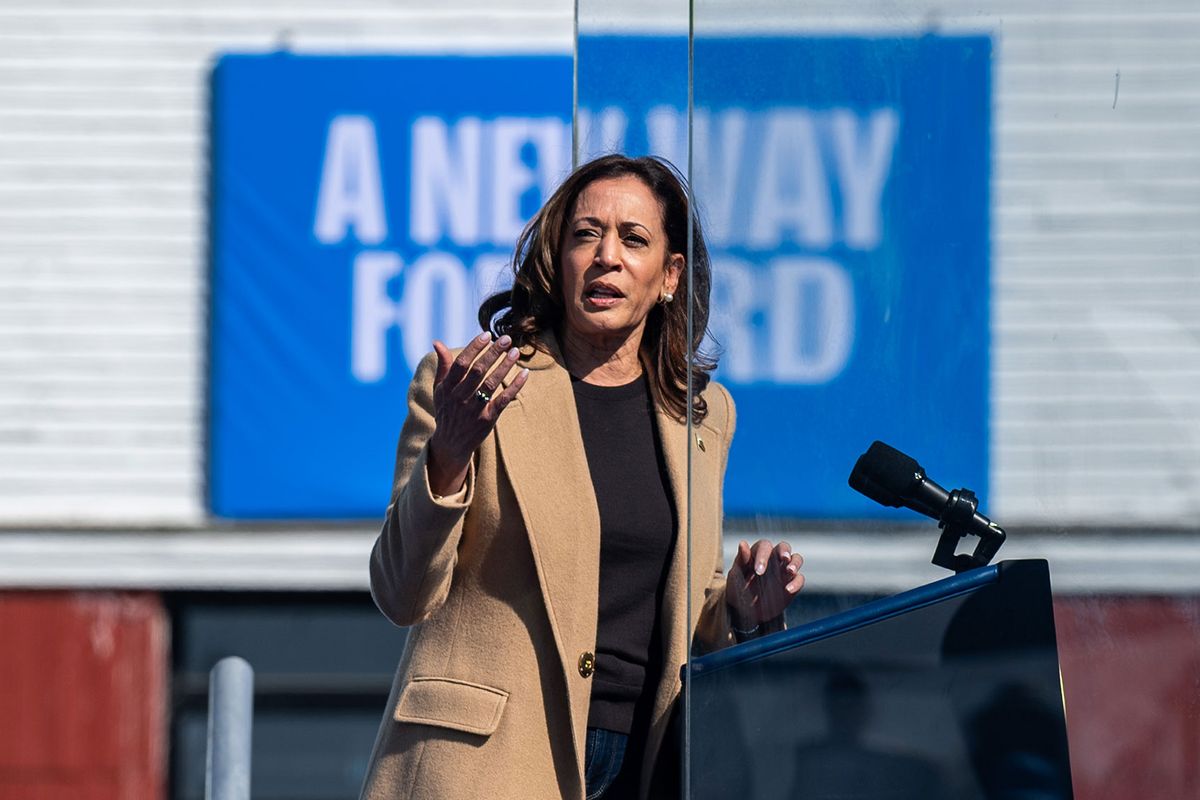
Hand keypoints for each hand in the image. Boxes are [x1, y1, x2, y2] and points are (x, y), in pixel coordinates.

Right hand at [426, 332, 528, 494]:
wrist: (451, 444)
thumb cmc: (446, 410)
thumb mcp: (439, 390)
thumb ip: (443, 366)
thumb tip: (437, 342)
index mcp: (447, 388)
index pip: (461, 363)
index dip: (474, 348)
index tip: (487, 335)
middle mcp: (460, 398)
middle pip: (478, 371)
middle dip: (493, 353)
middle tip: (506, 338)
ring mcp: (474, 409)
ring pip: (491, 383)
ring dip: (505, 366)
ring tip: (515, 351)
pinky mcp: (488, 419)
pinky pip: (504, 399)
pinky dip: (515, 386)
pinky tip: (525, 373)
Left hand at [724, 539, 804, 630]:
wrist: (745, 611)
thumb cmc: (738, 588)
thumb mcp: (736, 575)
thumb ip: (741, 560)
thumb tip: (743, 543)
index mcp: (758, 553)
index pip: (764, 546)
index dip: (763, 556)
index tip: (758, 572)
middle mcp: (773, 559)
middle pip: (784, 547)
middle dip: (785, 551)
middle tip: (784, 558)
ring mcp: (784, 571)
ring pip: (796, 559)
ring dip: (795, 563)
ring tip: (790, 571)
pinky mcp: (791, 583)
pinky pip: (799, 579)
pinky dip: (796, 583)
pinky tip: (788, 589)